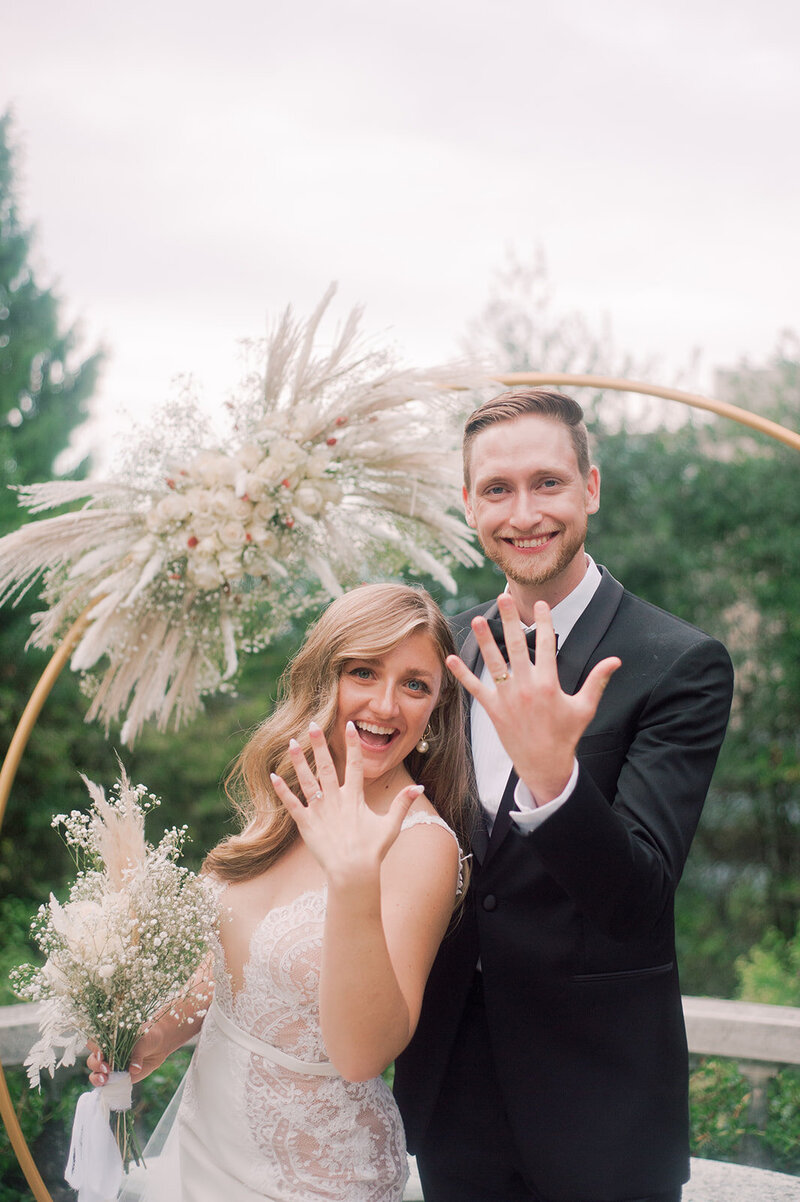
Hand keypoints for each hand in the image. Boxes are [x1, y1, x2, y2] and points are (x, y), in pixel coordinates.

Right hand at [86, 1023, 168, 1086]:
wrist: (159, 1045)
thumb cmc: (148, 1037)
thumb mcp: (143, 1041)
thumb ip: (137, 1054)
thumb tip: (135, 1069)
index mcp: (109, 1039)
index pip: (94, 1043)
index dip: (94, 1049)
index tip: (101, 1054)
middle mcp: (107, 1053)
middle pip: (92, 1060)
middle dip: (96, 1065)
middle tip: (106, 1068)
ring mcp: (111, 1066)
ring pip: (96, 1073)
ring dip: (97, 1078)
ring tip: (104, 1080)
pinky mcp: (117, 1078)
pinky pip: (106, 1084)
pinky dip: (105, 1087)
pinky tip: (108, 1086)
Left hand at [270, 721, 423, 885]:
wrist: (353, 872)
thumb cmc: (372, 851)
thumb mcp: (391, 825)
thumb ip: (403, 803)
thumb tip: (419, 787)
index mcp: (355, 797)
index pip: (354, 764)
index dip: (352, 744)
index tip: (348, 724)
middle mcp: (336, 799)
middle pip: (326, 766)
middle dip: (319, 744)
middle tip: (312, 724)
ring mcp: (319, 811)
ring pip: (307, 780)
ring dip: (299, 760)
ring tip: (291, 742)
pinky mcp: (306, 824)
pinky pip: (292, 804)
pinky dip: (282, 791)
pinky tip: (273, 776)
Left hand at [446, 595, 619, 803]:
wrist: (545, 765)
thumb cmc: (567, 735)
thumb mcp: (585, 707)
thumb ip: (597, 680)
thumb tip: (616, 660)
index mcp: (549, 684)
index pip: (546, 645)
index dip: (544, 623)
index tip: (541, 604)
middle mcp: (526, 687)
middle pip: (515, 646)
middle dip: (509, 621)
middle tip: (503, 597)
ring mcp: (507, 698)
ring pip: (493, 663)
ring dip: (483, 641)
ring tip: (477, 620)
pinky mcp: (493, 710)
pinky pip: (475, 689)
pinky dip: (462, 674)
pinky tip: (450, 658)